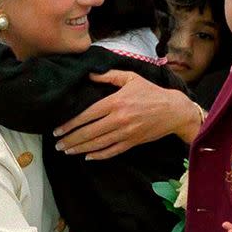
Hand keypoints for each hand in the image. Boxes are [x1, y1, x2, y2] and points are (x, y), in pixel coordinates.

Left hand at [53, 72, 199, 159]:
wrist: (173, 110)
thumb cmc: (151, 92)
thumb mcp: (131, 78)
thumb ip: (109, 75)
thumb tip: (90, 74)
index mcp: (116, 102)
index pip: (87, 115)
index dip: (71, 124)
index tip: (58, 129)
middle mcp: (118, 119)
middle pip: (89, 132)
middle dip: (71, 139)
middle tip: (57, 144)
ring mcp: (125, 133)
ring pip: (98, 144)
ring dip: (80, 148)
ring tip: (67, 151)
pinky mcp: (132, 142)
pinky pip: (112, 151)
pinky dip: (98, 156)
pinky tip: (87, 157)